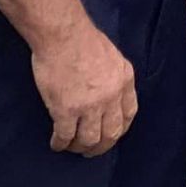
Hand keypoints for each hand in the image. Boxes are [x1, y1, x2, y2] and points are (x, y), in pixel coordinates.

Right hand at [31, 21, 137, 156]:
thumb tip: (109, 93)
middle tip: (90, 150)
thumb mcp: (113, 57)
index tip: (110, 135)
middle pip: (111, 133)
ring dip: (80, 147)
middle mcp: (111, 96)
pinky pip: (65, 136)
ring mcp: (89, 106)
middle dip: (101, 146)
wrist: (64, 35)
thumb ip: (114, 77)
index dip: (120, 129)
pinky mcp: (66, 110)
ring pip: (89, 139)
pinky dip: (60, 144)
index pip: (129, 114)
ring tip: (71, 147)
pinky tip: (56, 144)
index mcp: (124, 81)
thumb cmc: (84, 40)